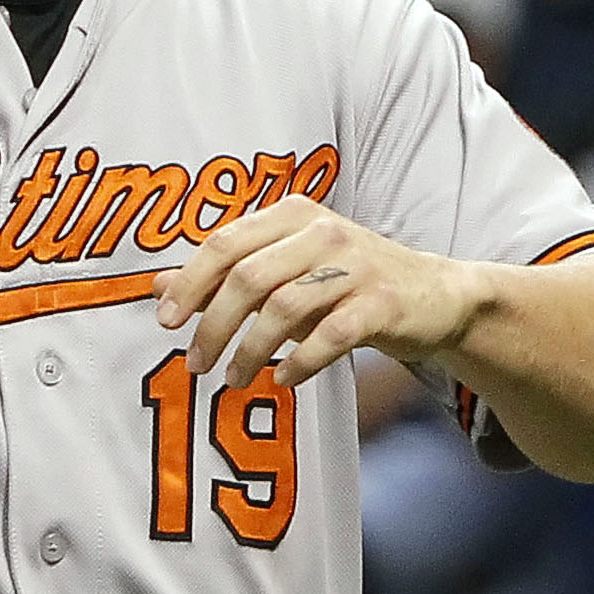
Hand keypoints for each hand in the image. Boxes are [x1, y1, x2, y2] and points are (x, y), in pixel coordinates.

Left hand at [152, 196, 480, 388]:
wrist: (436, 295)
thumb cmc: (348, 282)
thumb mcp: (286, 269)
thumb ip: (225, 275)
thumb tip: (157, 286)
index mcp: (292, 214)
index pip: (224, 243)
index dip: (190, 283)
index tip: (167, 321)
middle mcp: (323, 231)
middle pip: (247, 277)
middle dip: (214, 325)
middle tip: (196, 364)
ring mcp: (356, 265)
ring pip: (284, 307)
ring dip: (251, 350)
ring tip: (235, 379)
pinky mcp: (383, 302)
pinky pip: (329, 336)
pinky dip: (300, 361)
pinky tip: (284, 379)